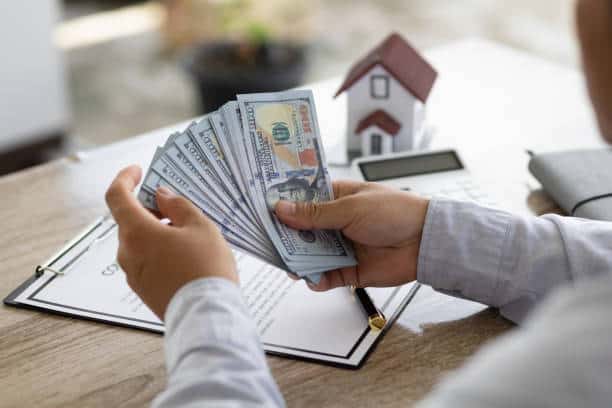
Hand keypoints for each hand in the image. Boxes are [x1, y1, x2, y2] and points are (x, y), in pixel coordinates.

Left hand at [105, 165, 236, 319]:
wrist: (207, 315)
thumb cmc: (206, 268)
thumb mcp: (200, 227)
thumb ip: (178, 206)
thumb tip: (162, 196)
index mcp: (137, 232)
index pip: (117, 196)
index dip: (125, 178)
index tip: (138, 171)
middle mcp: (127, 253)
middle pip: (130, 220)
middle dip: (151, 208)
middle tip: (179, 206)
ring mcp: (133, 274)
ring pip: (140, 241)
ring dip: (157, 230)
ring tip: (189, 233)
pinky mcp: (143, 289)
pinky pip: (146, 260)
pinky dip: (159, 250)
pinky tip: (186, 254)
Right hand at [274, 181, 428, 290]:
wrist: (425, 242)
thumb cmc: (395, 212)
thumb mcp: (350, 208)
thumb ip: (315, 214)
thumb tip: (281, 209)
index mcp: (337, 198)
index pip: (303, 200)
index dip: (284, 204)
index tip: (263, 208)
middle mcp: (336, 222)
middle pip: (302, 230)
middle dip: (286, 236)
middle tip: (269, 241)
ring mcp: (342, 246)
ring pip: (311, 255)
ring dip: (299, 259)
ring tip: (289, 264)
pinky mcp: (349, 270)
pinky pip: (326, 276)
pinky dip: (317, 279)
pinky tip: (312, 278)